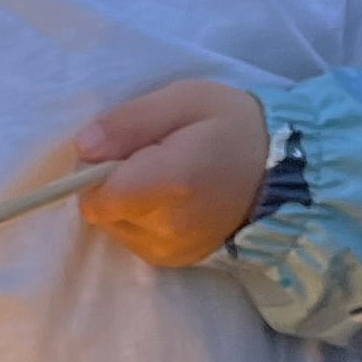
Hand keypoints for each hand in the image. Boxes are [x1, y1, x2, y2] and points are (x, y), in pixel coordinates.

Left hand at [76, 80, 267, 268]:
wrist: (279, 175)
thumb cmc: (230, 125)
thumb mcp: (181, 100)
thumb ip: (128, 123)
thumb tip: (83, 147)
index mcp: (170, 184)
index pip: (97, 197)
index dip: (94, 170)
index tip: (119, 148)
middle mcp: (166, 228)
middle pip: (101, 212)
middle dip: (111, 183)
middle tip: (147, 157)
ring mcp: (169, 252)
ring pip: (113, 228)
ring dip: (124, 202)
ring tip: (162, 178)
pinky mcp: (172, 262)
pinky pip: (132, 239)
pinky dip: (139, 219)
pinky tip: (168, 200)